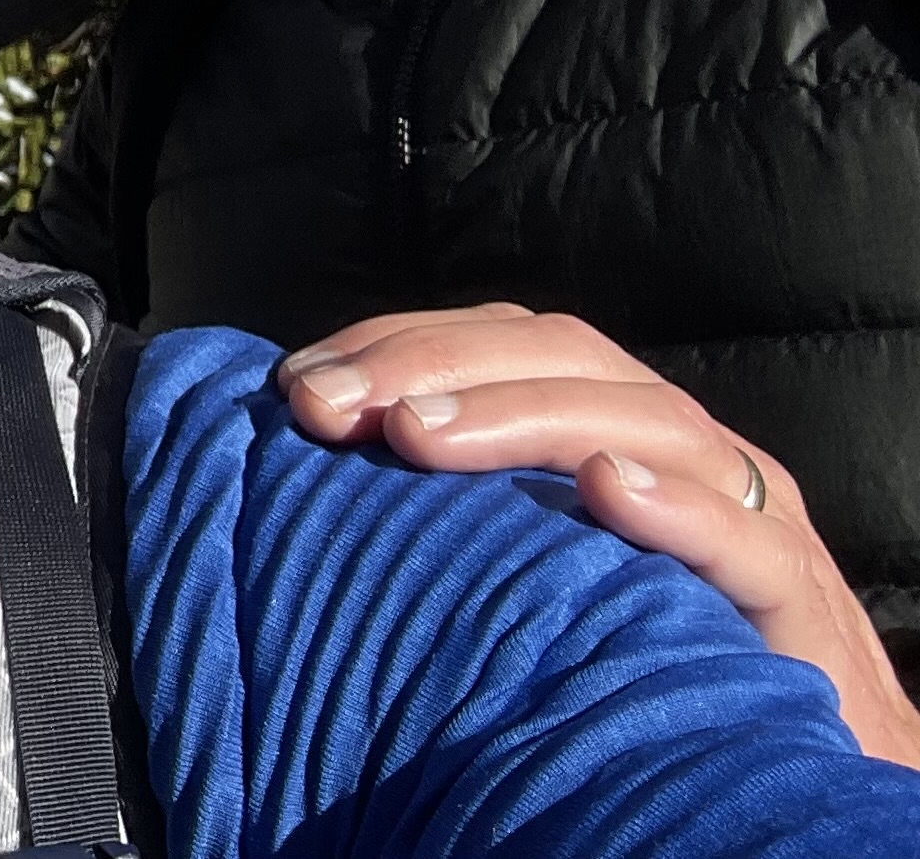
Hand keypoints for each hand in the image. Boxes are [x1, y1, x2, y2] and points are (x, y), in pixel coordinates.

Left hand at [277, 304, 919, 766]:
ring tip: (417, 433)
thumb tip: (307, 460)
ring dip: (522, 417)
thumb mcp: (535, 555)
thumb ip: (458, 501)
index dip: (399, 343)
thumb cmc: (637, 647)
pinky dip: (679, 511)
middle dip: (431, 367)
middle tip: (324, 405)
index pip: (505, 342)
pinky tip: (604, 490)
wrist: (790, 754)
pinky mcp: (798, 602)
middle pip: (563, 358)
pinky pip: (748, 545)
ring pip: (647, 424)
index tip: (296, 383)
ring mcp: (749, 515)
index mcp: (614, 424)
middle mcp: (682, 448)